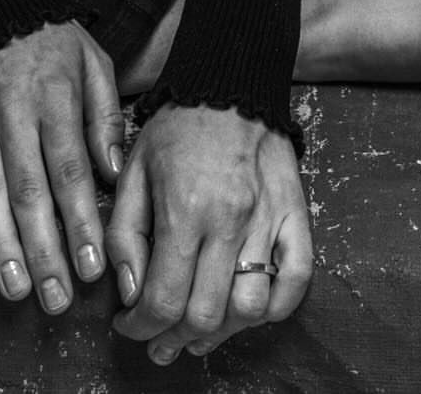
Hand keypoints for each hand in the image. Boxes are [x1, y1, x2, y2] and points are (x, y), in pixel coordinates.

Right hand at [0, 19, 124, 313]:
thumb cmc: (53, 37)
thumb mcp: (94, 61)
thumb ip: (105, 116)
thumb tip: (114, 173)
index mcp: (55, 98)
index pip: (70, 170)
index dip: (81, 221)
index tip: (92, 267)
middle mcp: (13, 113)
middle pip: (29, 191)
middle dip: (44, 250)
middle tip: (57, 299)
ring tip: (13, 289)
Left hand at [106, 103, 311, 364]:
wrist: (229, 80)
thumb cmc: (177, 125)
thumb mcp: (134, 170)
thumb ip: (125, 234)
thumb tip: (129, 293)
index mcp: (184, 208)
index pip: (164, 299)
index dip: (140, 327)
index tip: (128, 327)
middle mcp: (230, 220)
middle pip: (206, 314)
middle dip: (174, 340)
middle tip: (159, 341)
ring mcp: (269, 219)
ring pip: (250, 308)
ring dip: (222, 333)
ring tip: (198, 333)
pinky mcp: (296, 213)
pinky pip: (296, 281)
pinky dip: (274, 308)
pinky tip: (247, 310)